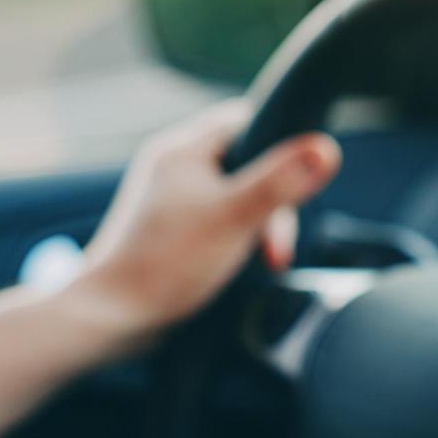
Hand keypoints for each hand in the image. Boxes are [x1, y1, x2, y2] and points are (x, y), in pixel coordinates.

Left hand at [72, 100, 340, 341]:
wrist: (111, 318)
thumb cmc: (166, 264)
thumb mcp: (235, 217)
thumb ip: (280, 181)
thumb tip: (326, 148)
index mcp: (182, 148)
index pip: (246, 120)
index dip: (279, 146)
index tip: (296, 184)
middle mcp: (173, 167)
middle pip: (247, 164)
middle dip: (272, 204)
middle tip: (276, 246)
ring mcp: (170, 200)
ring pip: (236, 196)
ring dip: (258, 226)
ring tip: (262, 259)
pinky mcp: (170, 231)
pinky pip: (219, 221)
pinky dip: (238, 240)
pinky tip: (240, 264)